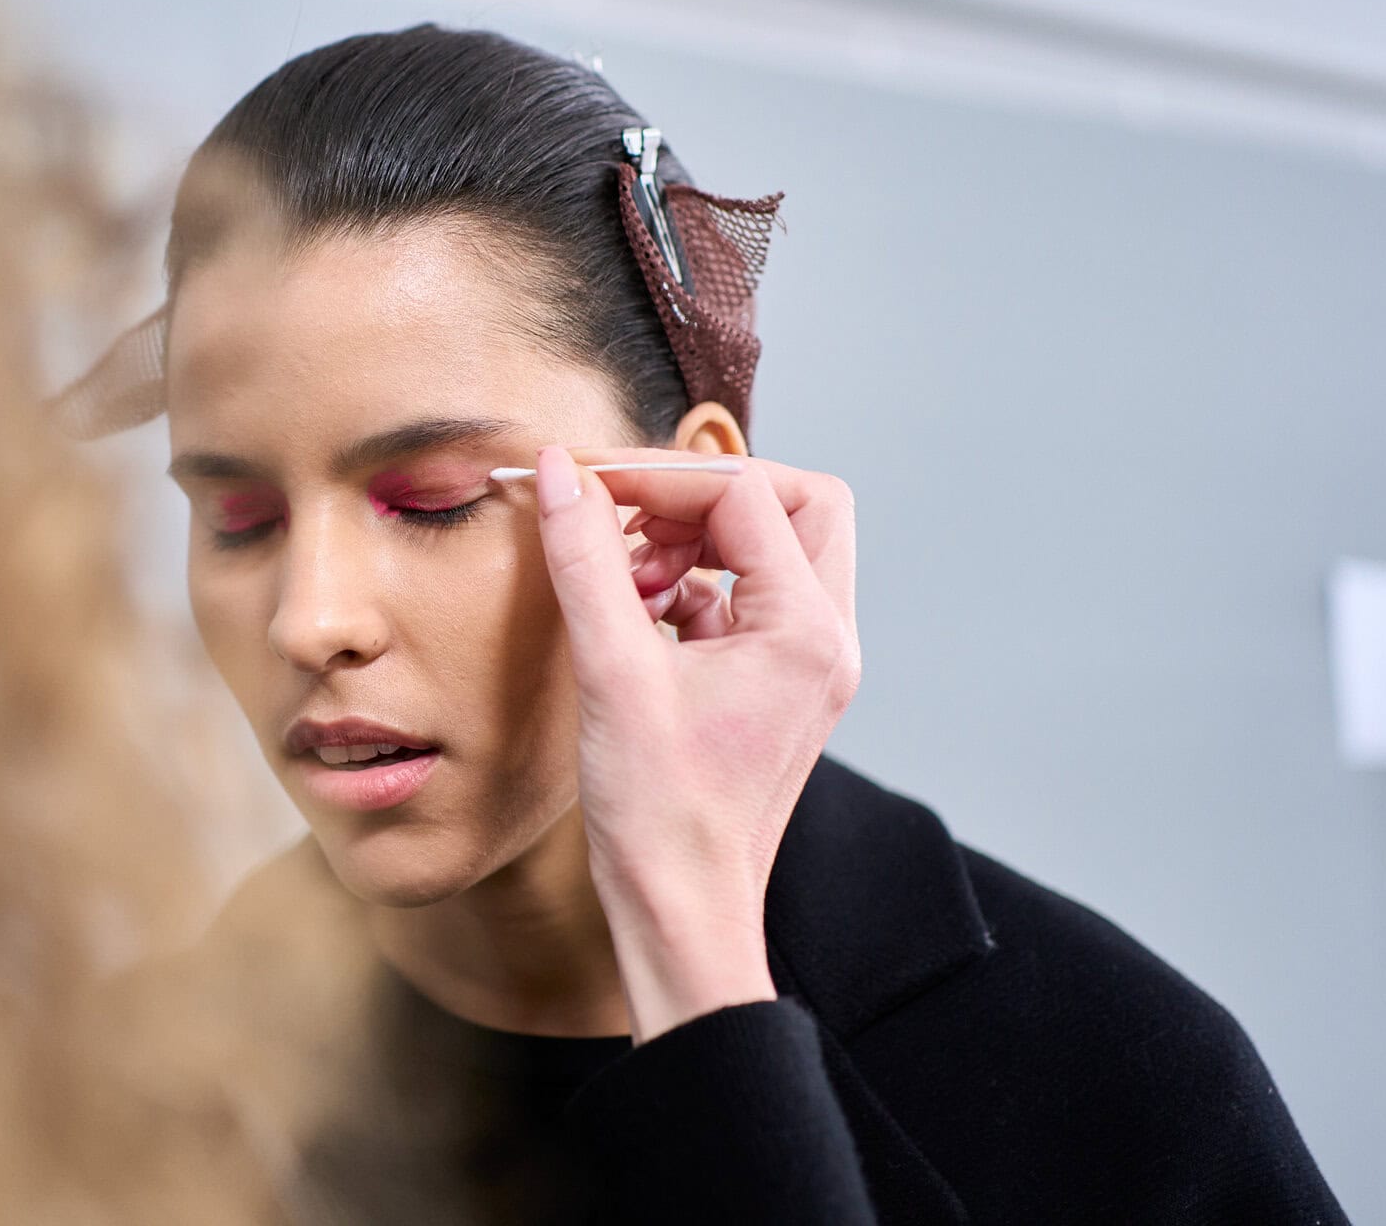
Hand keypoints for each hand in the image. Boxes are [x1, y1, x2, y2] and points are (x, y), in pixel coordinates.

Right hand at [532, 445, 859, 1041]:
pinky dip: (690, 587)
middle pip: (795, 503)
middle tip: (629, 515)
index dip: (658, 476)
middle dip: (707, 493)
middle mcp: (825, 640)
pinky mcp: (774, 685)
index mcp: (806, 630)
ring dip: (694, 540)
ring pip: (773, 547)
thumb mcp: (610, 671)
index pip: (745, 494)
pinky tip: (633, 617)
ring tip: (624, 578)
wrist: (682, 912)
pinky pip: (744, 598)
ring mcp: (806, 664)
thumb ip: (585, 559)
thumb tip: (559, 471)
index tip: (585, 482)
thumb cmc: (658, 814)